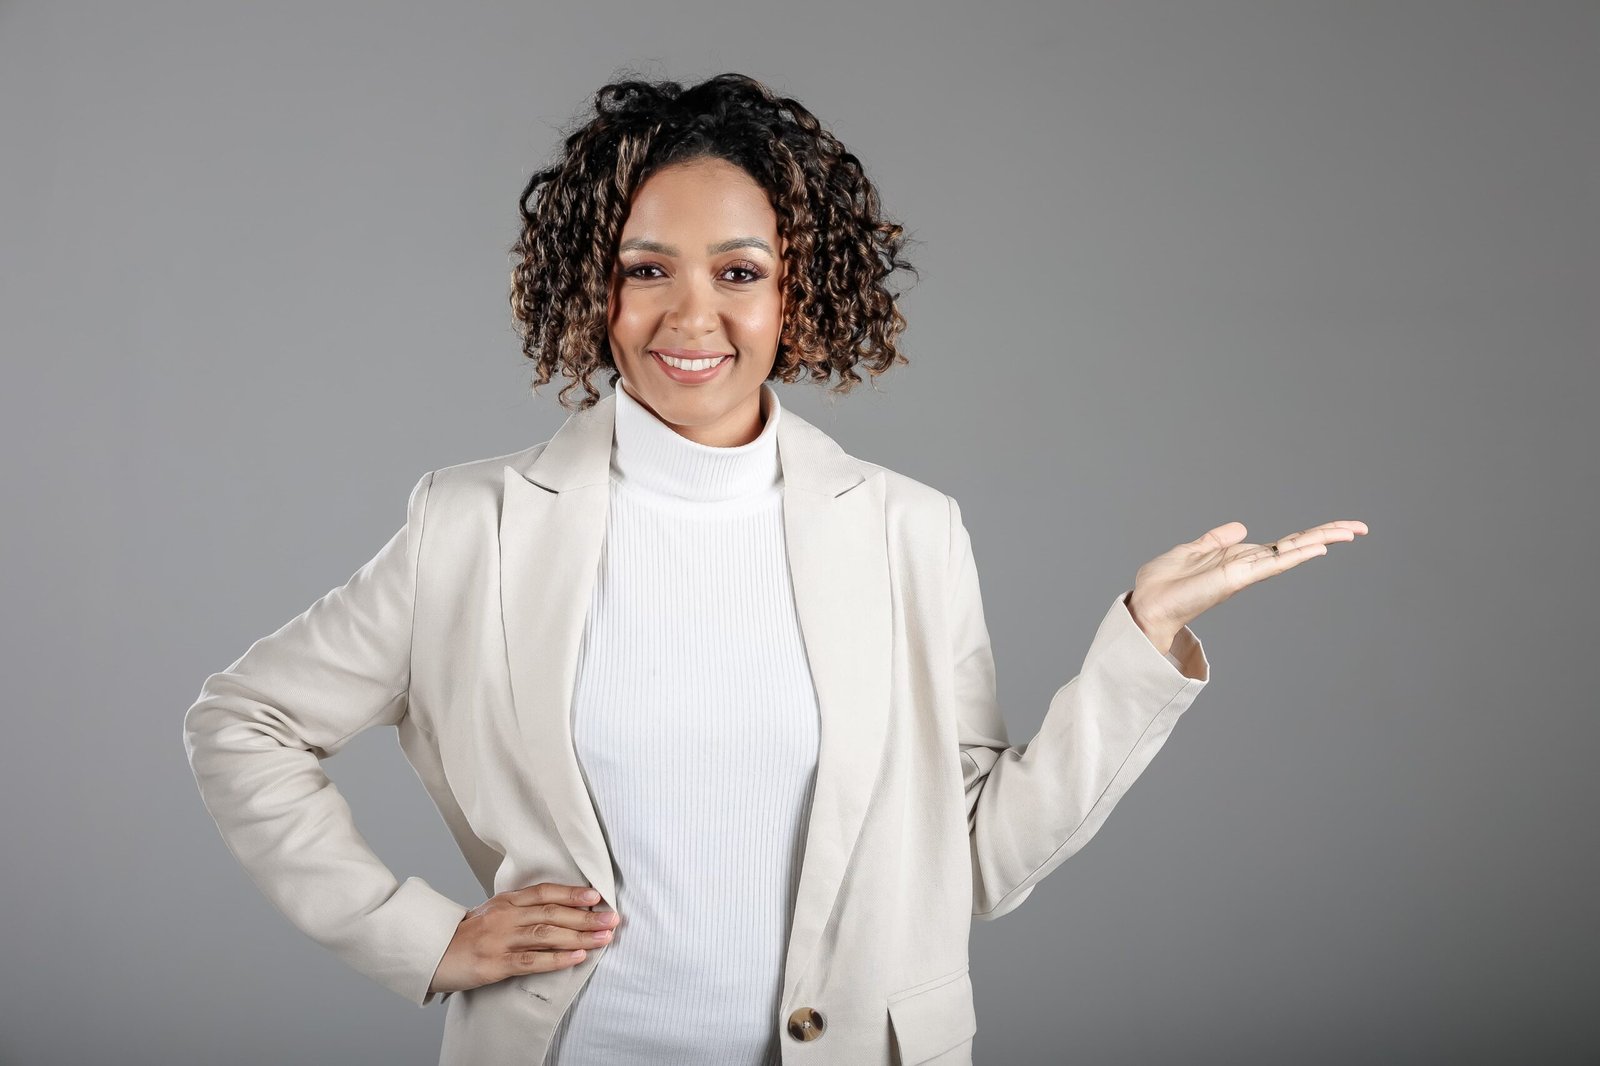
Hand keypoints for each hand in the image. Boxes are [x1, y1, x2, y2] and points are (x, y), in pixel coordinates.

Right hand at [427, 882, 620, 995]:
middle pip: (552, 913)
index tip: (597, 897)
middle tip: (612, 920)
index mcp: (506, 901)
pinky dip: (557, 959)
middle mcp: (505, 916)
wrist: (432, 953)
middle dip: (586, 916)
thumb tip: (558, 909)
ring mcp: (500, 940)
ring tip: (603, 938)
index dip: (572, 893)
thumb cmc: (465, 935)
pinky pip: (531, 961)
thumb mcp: (492, 912)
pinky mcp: (495, 964)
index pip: (545, 892)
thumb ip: (521, 909)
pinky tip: (577, 957)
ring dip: (579, 936)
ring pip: (547, 935)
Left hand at [1126, 519, 1369, 651]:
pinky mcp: (1237, 578)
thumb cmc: (1165, 583)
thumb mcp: (1193, 550)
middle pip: (1296, 546)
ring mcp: (1246, 572)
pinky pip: (1272, 564)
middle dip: (1328, 535)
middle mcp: (1248, 566)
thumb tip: (1240, 526)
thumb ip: (1216, 539)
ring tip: (1350, 531)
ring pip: (1291, 553)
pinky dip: (1295, 555)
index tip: (1338, 528)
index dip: (1310, 534)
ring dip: (1321, 540)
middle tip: (1360, 528)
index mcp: (1240, 558)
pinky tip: (1318, 547)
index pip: (1283, 544)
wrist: (1148, 604)